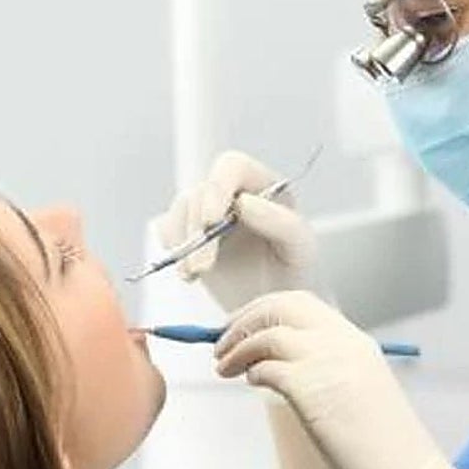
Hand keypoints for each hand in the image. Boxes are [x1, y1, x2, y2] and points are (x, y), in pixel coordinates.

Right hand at [154, 151, 318, 311]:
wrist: (268, 302)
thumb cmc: (290, 271)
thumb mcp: (300, 248)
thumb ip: (282, 223)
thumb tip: (244, 203)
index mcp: (263, 184)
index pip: (233, 166)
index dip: (218, 188)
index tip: (212, 221)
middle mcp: (232, 191)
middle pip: (202, 192)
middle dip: (198, 230)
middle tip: (203, 267)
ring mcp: (206, 209)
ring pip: (181, 210)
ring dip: (185, 244)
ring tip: (198, 273)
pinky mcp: (188, 230)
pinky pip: (169, 229)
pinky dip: (175, 252)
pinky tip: (192, 274)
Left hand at [214, 291, 468, 468]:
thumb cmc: (382, 447)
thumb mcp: (357, 390)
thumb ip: (324, 369)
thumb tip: (273, 362)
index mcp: (354, 341)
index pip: (301, 304)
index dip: (264, 310)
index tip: (242, 324)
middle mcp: (341, 342)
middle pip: (280, 307)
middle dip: (245, 319)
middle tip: (222, 339)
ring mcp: (327, 362)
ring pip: (268, 332)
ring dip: (238, 346)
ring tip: (224, 366)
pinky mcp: (311, 388)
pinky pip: (266, 366)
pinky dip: (251, 369)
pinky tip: (250, 382)